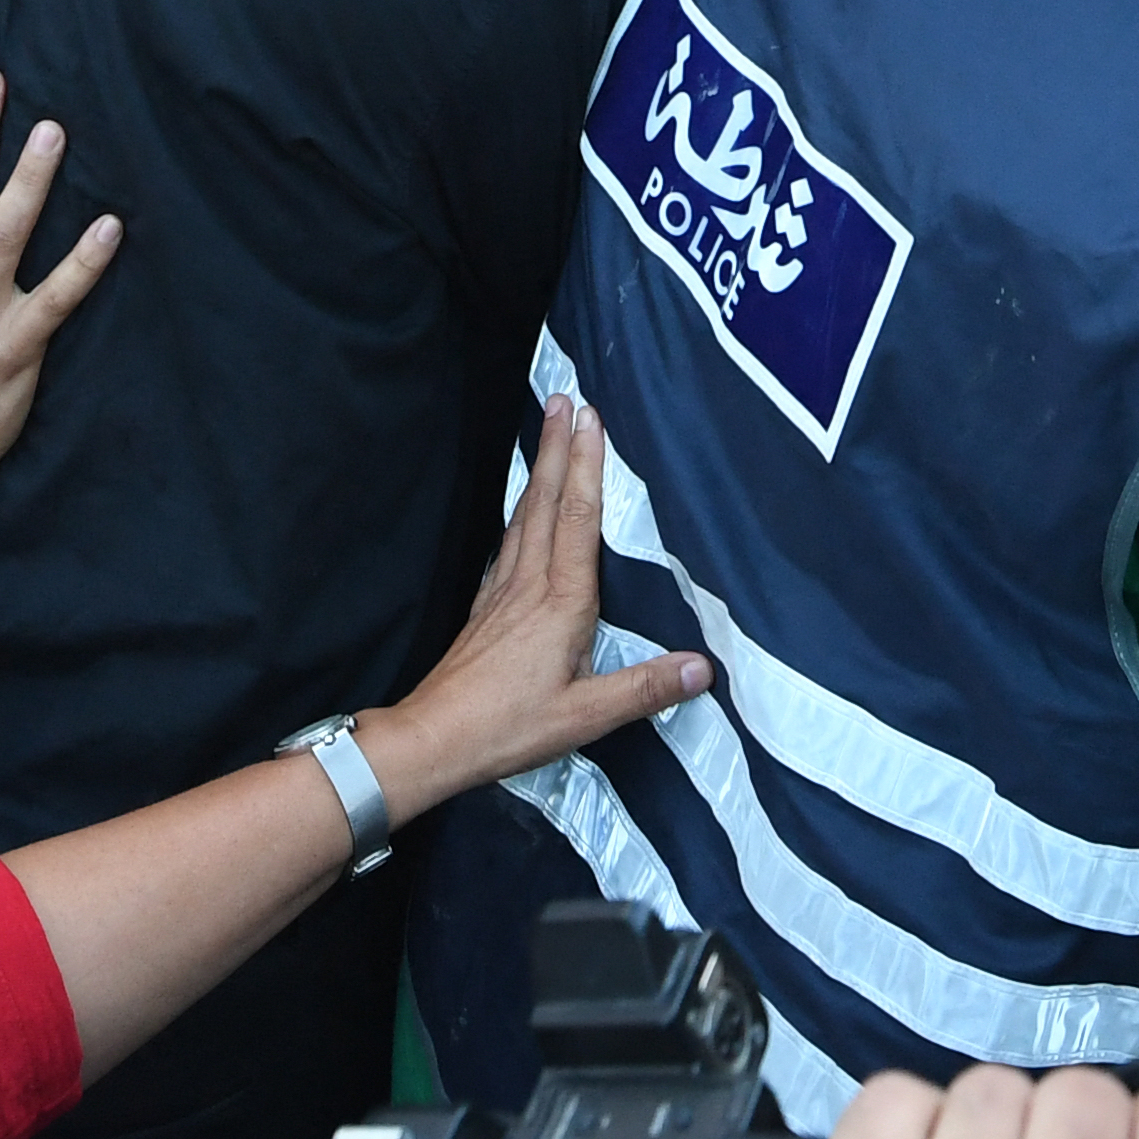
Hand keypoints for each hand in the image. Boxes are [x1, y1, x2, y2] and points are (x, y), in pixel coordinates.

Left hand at [350, 400, 713, 822]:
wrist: (434, 738)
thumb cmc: (509, 727)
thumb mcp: (586, 717)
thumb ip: (643, 689)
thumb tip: (704, 667)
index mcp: (561, 603)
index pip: (578, 520)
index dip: (585, 466)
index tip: (590, 419)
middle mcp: (530, 585)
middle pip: (545, 503)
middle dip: (556, 449)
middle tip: (564, 400)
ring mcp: (503, 594)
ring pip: (524, 517)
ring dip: (538, 471)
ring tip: (546, 434)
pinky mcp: (487, 609)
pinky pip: (509, 543)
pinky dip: (521, 512)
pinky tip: (522, 510)